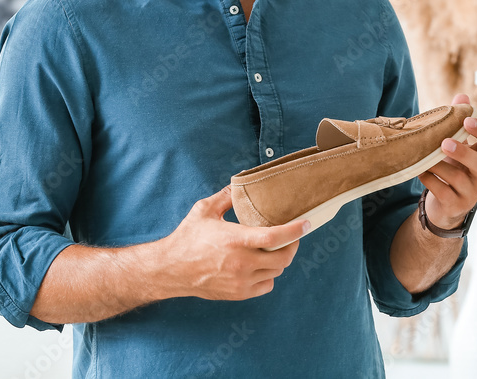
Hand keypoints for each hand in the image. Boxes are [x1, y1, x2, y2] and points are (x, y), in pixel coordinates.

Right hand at [161, 186, 309, 300]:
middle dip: (292, 245)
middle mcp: (241, 263)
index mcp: (235, 240)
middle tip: (290, 236)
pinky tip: (261, 265)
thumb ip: (226, 196)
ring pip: (276, 272)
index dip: (295, 230)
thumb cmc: (187, 238)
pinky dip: (269, 275)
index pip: (275, 237)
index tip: (306, 223)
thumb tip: (240, 182)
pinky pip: (266, 285)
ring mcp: (240, 281)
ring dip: (280, 260)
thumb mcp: (204, 210)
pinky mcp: (238, 293)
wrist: (170, 269)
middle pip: (283, 258)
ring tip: (274, 248)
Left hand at [417, 93, 476, 230]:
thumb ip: (458, 121)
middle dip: (463, 152)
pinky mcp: (456, 205)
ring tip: (424, 158)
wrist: (444, 205)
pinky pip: (443, 191)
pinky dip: (430, 180)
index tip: (467, 119)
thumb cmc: (451, 169)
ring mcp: (471, 192)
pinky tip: (420, 172)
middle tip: (444, 143)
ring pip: (458, 178)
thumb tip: (462, 95)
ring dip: (438, 165)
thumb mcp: (456, 146)